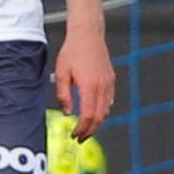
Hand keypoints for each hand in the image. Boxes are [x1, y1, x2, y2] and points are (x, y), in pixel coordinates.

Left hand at [54, 25, 114, 139]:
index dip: (82, 129)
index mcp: (89, 86)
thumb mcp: (61, 73)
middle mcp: (102, 86)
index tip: (75, 135)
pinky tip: (95, 113)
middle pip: (99, 117)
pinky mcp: (111, 79)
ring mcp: (109, 83)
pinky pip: (109, 100)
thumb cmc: (72, 51)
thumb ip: (64, 95)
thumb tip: (68, 112)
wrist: (88, 35)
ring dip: (97, 122)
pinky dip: (103, 110)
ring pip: (106, 110)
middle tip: (81, 138)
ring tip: (86, 128)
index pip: (88, 115)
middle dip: (90, 130)